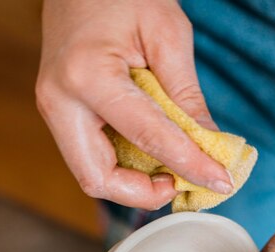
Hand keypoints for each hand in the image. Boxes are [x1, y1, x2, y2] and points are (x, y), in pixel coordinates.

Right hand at [36, 0, 231, 208]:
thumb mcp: (167, 33)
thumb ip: (186, 95)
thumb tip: (210, 146)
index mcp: (87, 76)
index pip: (147, 138)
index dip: (188, 165)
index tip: (220, 182)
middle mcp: (60, 103)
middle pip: (98, 180)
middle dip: (142, 194)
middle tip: (179, 184)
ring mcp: (54, 111)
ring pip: (91, 176)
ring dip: (132, 185)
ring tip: (169, 170)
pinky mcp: (61, 116)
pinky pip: (90, 159)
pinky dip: (124, 168)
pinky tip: (150, 157)